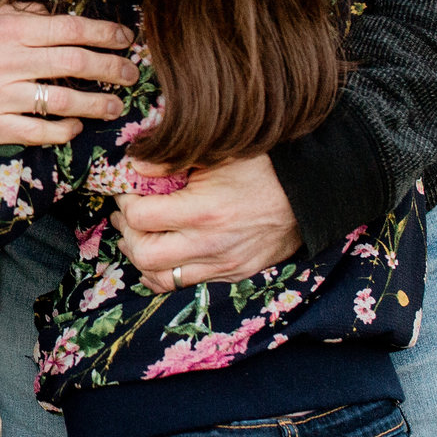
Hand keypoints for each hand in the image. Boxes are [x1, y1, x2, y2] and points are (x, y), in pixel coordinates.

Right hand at [0, 5, 138, 145]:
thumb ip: (24, 11)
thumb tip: (57, 12)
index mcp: (9, 29)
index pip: (69, 28)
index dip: (104, 33)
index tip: (125, 39)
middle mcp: (7, 61)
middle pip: (74, 64)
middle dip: (111, 69)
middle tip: (131, 74)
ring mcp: (0, 96)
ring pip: (63, 101)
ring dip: (97, 105)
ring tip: (115, 107)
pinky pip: (39, 131)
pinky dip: (64, 130)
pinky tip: (77, 126)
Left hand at [112, 154, 301, 290]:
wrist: (310, 196)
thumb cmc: (264, 167)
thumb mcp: (219, 152)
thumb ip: (173, 159)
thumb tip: (134, 166)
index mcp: (204, 211)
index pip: (141, 217)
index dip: (126, 202)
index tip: (128, 190)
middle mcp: (211, 245)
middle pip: (144, 255)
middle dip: (127, 233)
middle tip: (127, 214)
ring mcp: (223, 266)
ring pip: (160, 278)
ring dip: (141, 257)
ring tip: (139, 234)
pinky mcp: (233, 276)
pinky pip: (185, 284)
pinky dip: (165, 272)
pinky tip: (162, 252)